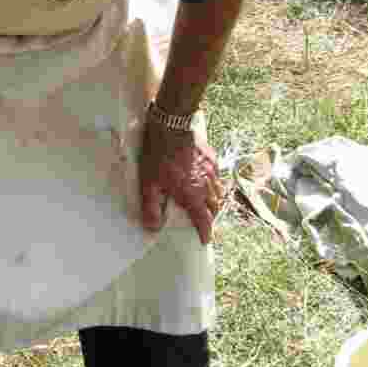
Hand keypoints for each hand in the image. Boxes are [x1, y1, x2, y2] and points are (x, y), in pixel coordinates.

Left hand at [139, 119, 223, 244]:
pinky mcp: (212, 159)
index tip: (204, 240)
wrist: (172, 126)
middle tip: (203, 222)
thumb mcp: (149, 183)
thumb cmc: (159, 155)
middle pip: (214, 207)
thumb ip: (151, 207)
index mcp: (192, 194)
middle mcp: (206, 185)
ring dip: (212, 202)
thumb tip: (153, 227)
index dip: (205, 232)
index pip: (203, 220)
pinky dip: (213, 185)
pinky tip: (204, 182)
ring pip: (218, 192)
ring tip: (204, 205)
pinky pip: (217, 177)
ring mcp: (212, 171)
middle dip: (210, 218)